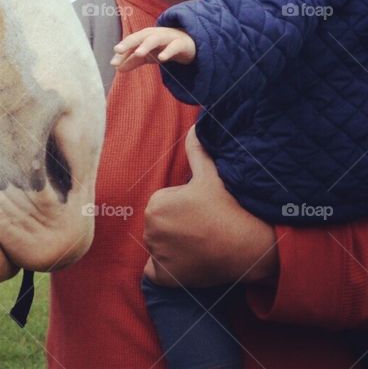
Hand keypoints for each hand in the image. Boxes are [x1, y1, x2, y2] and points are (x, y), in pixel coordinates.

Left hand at [111, 26, 195, 72]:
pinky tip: (162, 58)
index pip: (131, 42)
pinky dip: (168, 51)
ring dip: (146, 45)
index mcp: (144, 36)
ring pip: (155, 39)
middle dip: (129, 42)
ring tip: (138, 53)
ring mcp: (168, 37)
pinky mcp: (181, 43)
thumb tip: (117, 68)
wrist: (188, 43)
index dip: (122, 50)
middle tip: (118, 50)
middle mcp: (154, 34)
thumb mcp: (148, 55)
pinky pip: (174, 46)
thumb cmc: (163, 47)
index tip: (113, 62)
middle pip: (140, 36)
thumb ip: (133, 60)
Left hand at [143, 127, 277, 287]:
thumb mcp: (211, 175)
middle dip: (177, 228)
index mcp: (155, 203)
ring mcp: (159, 254)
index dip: (183, 209)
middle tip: (204, 229)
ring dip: (174, 248)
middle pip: (160, 228)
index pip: (163, 207)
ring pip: (161, 248)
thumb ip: (197, 150)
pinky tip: (187, 264)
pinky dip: (167, 271)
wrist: (252, 246)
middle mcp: (151, 229)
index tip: (202, 212)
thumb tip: (194, 127)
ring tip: (202, 245)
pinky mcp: (167, 277)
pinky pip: (157, 273)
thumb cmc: (231, 208)